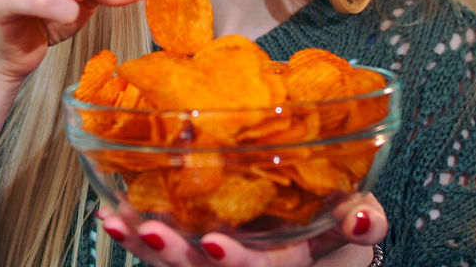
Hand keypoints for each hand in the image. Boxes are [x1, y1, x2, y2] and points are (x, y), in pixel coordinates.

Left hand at [96, 194, 386, 266]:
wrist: (323, 234)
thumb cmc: (337, 230)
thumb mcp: (360, 231)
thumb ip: (363, 223)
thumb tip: (360, 214)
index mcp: (283, 265)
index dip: (237, 260)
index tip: (216, 242)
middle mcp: (243, 266)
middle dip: (174, 254)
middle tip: (152, 230)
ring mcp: (213, 262)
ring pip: (173, 265)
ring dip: (142, 246)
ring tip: (117, 222)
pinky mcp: (191, 251)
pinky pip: (157, 252)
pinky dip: (132, 236)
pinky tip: (111, 216)